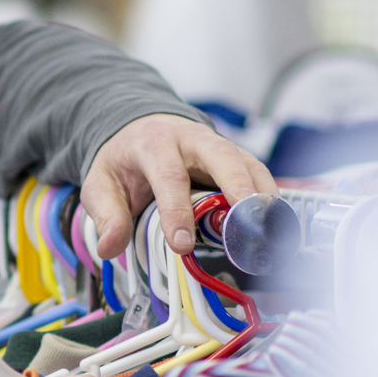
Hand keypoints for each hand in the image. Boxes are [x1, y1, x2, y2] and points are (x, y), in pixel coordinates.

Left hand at [82, 114, 276, 260]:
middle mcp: (192, 139)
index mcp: (154, 143)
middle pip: (222, 156)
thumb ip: (106, 214)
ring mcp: (219, 146)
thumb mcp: (101, 184)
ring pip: (247, 163)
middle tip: (248, 222)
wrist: (141, 129)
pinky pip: (258, 174)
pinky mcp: (237, 158)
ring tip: (271, 228)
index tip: (182, 244)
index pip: (168, 176)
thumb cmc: (124, 161)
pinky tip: (276, 224)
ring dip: (262, 194)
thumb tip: (110, 248)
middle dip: (237, 186)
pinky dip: (269, 198)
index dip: (177, 211)